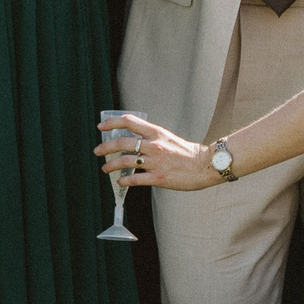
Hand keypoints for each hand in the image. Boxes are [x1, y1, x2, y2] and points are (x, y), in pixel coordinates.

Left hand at [97, 112, 219, 191]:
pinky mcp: (158, 178)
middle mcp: (154, 145)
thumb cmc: (187, 153)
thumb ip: (151, 138)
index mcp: (156, 133)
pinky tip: (120, 181)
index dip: (112, 123)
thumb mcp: (168, 138)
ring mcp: (155, 162)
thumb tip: (132, 141)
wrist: (205, 165)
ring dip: (111, 165)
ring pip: (125, 161)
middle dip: (105, 147)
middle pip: (122, 142)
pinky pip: (134, 179)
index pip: (129, 121)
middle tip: (97, 151)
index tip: (101, 127)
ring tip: (105, 169)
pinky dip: (124, 180)